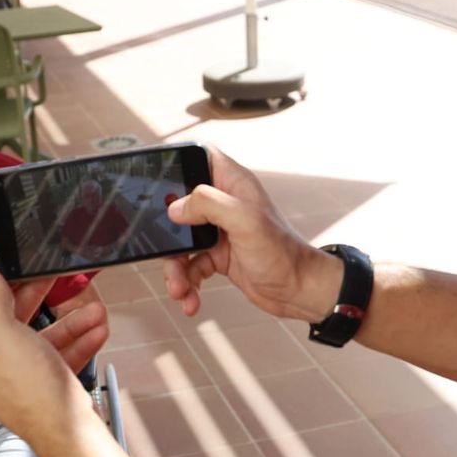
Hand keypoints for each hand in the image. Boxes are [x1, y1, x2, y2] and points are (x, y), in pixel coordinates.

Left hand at [0, 266, 99, 450]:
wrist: (67, 434)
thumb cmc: (30, 388)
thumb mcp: (5, 333)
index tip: (15, 266)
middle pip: (12, 321)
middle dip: (41, 300)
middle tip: (53, 276)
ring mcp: (18, 378)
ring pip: (42, 339)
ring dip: (71, 323)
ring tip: (96, 310)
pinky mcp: (43, 386)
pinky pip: (59, 357)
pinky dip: (78, 343)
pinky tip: (97, 331)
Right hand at [163, 146, 342, 322]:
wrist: (298, 291)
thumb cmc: (283, 253)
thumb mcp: (246, 221)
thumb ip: (209, 205)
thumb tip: (176, 207)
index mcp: (233, 184)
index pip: (201, 157)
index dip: (179, 161)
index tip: (157, 177)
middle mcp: (224, 205)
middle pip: (179, 205)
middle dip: (166, 232)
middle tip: (162, 247)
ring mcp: (219, 231)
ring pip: (181, 242)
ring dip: (175, 268)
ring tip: (178, 288)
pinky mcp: (217, 256)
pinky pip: (190, 267)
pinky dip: (186, 283)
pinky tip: (189, 299)